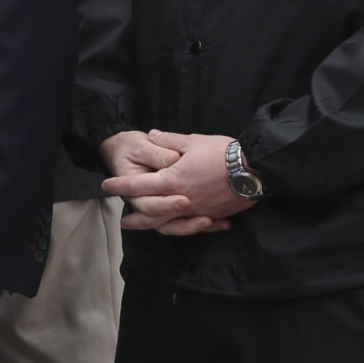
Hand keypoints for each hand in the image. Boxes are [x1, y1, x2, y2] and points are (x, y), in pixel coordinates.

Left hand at [104, 128, 250, 235]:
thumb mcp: (193, 141)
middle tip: (123, 220)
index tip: (106, 185)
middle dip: (135, 215)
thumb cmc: (224, 153)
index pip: (137, 186)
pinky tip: (178, 226)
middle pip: (150, 212)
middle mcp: (181, 200)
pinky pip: (193, 225)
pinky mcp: (213, 214)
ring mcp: (197, 210)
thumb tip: (153, 135)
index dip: (119, 186)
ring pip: (169, 223)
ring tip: (144, 228)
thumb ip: (169, 140)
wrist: (257, 168)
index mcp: (172, 181)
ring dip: (153, 226)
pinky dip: (183, 228)